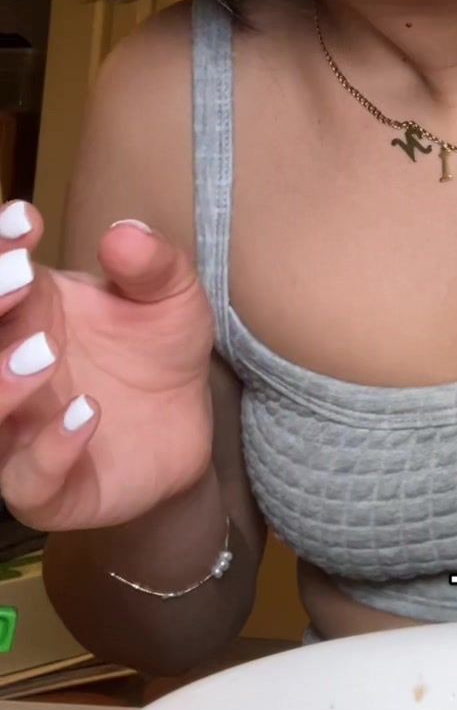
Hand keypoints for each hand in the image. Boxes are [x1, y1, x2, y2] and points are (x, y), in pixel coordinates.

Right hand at [0, 203, 214, 531]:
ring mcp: (17, 432)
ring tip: (44, 353)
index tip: (27, 220)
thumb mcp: (172, 297)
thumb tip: (124, 233)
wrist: (187, 428)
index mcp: (26, 310)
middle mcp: (5, 368)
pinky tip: (88, 413)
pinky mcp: (44, 489)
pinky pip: (25, 478)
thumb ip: (153, 264)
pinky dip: (50, 447)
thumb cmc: (159, 350)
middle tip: (20, 278)